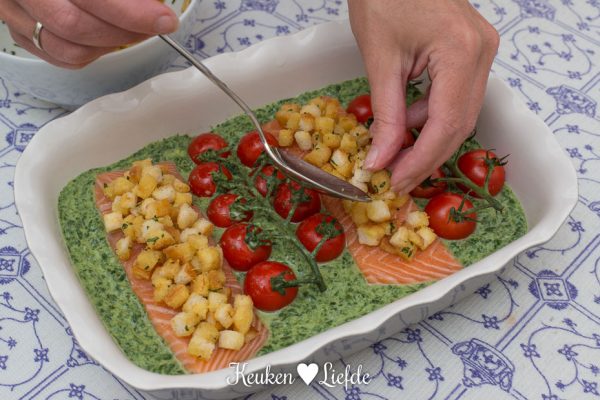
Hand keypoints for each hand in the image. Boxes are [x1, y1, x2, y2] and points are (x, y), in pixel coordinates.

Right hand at [0, 0, 178, 67]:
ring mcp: (13, 12)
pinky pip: (59, 56)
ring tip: (135, 30)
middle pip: (75, 27)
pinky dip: (91, 53)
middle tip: (155, 25)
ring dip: (109, 45)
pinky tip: (109, 37)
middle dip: (125, 31)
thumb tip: (154, 4)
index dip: (132, 14)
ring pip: (67, 49)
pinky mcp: (18, 29)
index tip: (164, 19)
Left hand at [348, 0, 498, 193]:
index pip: (447, 124)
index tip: (396, 183)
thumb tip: (381, 160)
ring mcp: (481, 50)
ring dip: (429, 138)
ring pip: (461, 113)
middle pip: (460, 124)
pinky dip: (431, 116)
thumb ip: (386, 115)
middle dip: (427, 156)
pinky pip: (456, 95)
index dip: (421, 161)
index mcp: (462, 52)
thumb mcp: (380, 59)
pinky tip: (407, 124)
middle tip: (396, 179)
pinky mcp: (471, 50)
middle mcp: (482, 53)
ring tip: (395, 155)